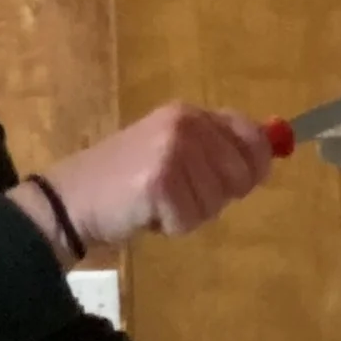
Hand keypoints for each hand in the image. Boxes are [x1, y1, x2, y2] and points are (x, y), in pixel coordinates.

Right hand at [43, 103, 276, 247]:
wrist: (71, 198)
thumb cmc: (122, 180)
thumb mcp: (171, 150)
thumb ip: (214, 149)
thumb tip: (269, 154)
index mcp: (189, 114)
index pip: (251, 135)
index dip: (255, 164)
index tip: (239, 182)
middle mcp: (184, 125)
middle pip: (241, 174)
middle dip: (217, 195)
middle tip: (181, 195)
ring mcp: (173, 151)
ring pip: (217, 201)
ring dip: (191, 213)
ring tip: (158, 203)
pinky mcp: (160, 182)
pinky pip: (191, 219)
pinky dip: (172, 226)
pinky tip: (148, 214)